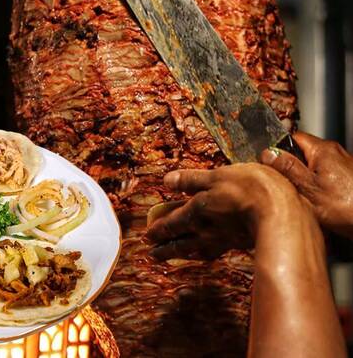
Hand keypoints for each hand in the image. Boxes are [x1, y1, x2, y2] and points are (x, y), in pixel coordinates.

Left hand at [146, 163, 309, 260]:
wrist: (283, 214)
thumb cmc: (250, 189)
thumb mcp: (217, 176)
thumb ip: (191, 180)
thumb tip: (167, 180)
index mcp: (197, 211)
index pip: (172, 222)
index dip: (159, 229)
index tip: (148, 236)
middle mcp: (206, 230)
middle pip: (180, 241)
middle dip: (165, 247)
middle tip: (152, 253)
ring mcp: (223, 239)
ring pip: (195, 249)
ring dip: (180, 253)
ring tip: (169, 257)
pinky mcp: (240, 244)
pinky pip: (214, 251)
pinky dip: (204, 253)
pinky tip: (205, 254)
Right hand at [261, 132, 352, 237]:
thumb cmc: (348, 206)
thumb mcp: (308, 188)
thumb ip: (287, 168)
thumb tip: (268, 153)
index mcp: (323, 149)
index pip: (292, 137)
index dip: (278, 149)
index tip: (269, 163)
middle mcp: (336, 153)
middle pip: (303, 153)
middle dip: (291, 167)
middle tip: (284, 185)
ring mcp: (344, 166)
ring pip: (314, 167)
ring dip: (304, 180)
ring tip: (301, 197)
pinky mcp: (349, 180)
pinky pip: (325, 179)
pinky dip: (318, 189)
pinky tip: (317, 204)